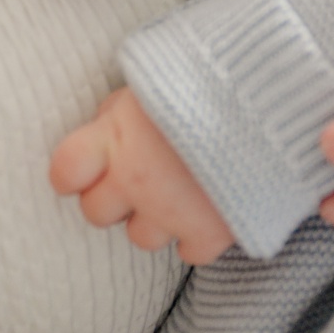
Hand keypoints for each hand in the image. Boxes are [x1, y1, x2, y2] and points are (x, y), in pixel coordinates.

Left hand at [51, 87, 232, 265]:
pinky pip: (189, 254)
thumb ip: (119, 112)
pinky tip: (208, 210)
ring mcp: (172, 211)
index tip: (85, 171)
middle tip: (139, 177)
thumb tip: (103, 128)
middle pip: (96, 212)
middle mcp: (135, 181)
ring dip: (155, 218)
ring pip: (140, 238)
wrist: (269, 97)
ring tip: (178, 190)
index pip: (64, 172)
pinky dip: (198, 237)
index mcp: (115, 138)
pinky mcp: (211, 232)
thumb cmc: (205, 79)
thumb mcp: (149, 82)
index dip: (73, 173)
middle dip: (113, 197)